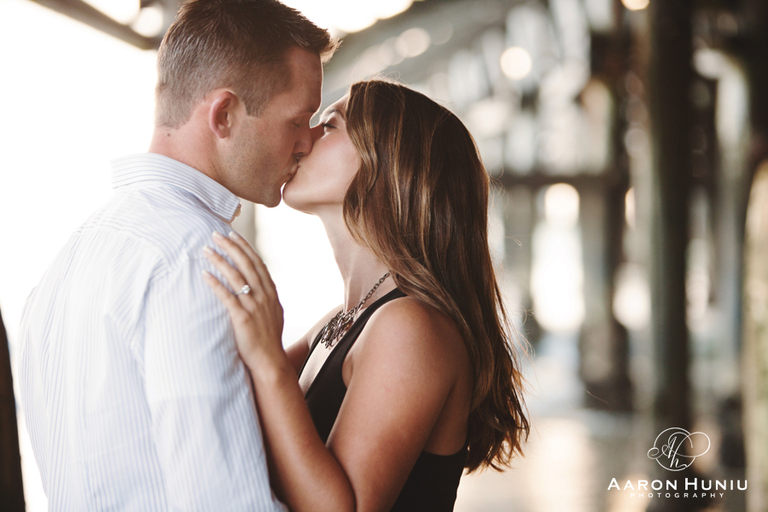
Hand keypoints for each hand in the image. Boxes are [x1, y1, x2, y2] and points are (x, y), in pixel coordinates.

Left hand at [202, 231, 283, 367]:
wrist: (269, 360)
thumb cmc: (268, 338)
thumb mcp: (273, 312)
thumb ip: (266, 296)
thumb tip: (259, 284)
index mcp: (271, 292)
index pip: (257, 262)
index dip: (244, 247)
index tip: (233, 234)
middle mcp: (263, 295)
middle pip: (246, 264)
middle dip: (230, 246)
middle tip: (216, 234)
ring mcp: (254, 306)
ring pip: (236, 276)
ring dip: (220, 260)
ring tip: (207, 250)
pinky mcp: (242, 318)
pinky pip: (227, 297)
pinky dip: (215, 284)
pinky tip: (205, 274)